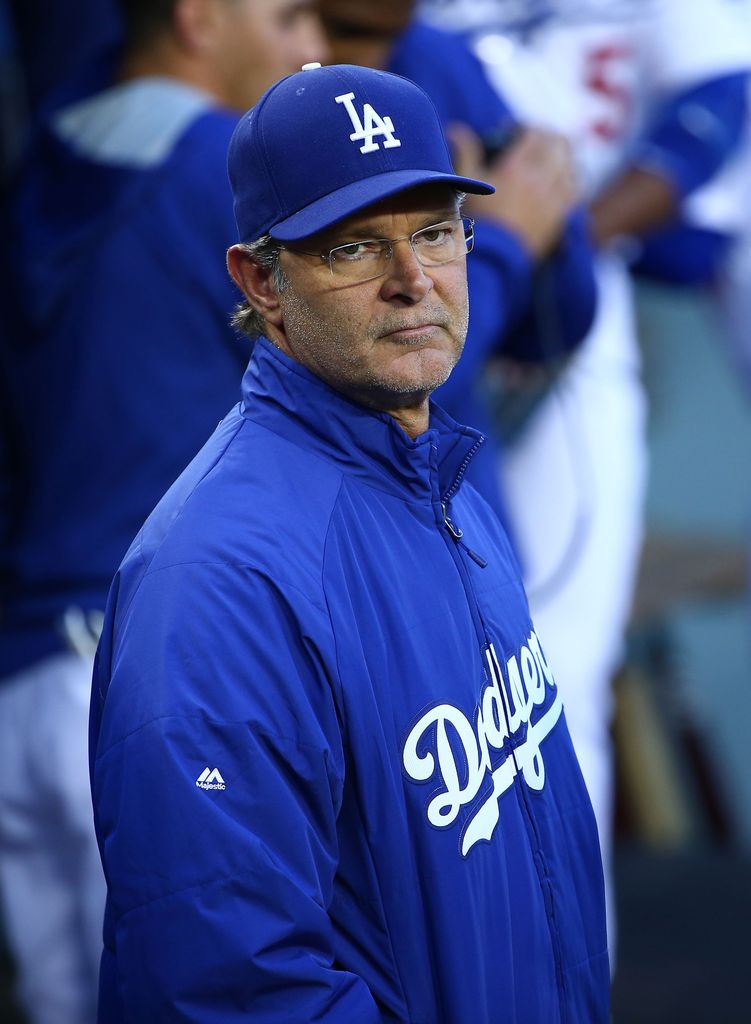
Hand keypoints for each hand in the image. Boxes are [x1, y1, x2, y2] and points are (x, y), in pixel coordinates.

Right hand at [449, 123, 577, 258]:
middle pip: (558, 144)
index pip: (534, 134)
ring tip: (553, 157)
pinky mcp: (559, 215)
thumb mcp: (469, 184)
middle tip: (539, 140)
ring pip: (570, 164)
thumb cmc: (479, 219)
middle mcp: (540, 178)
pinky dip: (571, 179)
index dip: (527, 129)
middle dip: (549, 137)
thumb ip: (466, 153)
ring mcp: (553, 197)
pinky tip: (564, 180)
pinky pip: (575, 188)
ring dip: (563, 156)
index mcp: (517, 167)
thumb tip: (455, 129)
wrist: (495, 256)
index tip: (517, 133)